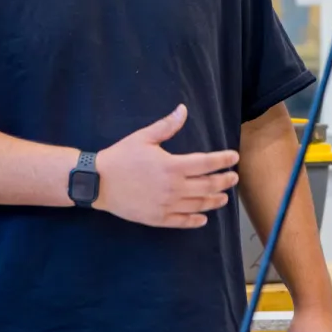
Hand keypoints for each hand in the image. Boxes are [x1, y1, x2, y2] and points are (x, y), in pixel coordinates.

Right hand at [93, 104, 239, 226]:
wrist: (98, 182)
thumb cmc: (120, 157)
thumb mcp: (143, 138)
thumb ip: (166, 126)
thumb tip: (183, 109)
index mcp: (172, 166)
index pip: (207, 163)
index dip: (223, 160)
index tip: (234, 157)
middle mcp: (174, 187)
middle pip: (208, 185)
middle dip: (224, 181)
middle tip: (234, 178)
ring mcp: (167, 205)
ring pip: (198, 205)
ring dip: (215, 201)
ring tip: (224, 197)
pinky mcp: (158, 218)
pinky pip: (182, 221)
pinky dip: (195, 220)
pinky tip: (203, 218)